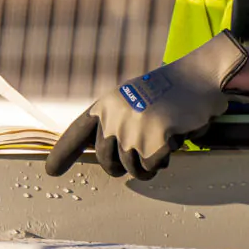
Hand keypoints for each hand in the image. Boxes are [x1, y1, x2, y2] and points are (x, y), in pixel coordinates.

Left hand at [45, 33, 248, 178]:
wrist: (197, 77)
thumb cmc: (167, 93)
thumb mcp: (131, 100)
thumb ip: (113, 122)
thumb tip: (99, 152)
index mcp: (105, 105)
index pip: (78, 133)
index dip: (63, 154)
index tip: (51, 171)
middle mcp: (114, 117)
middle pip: (108, 163)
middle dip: (121, 168)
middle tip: (139, 159)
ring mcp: (133, 130)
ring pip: (133, 170)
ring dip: (148, 165)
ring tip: (161, 142)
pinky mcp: (155, 141)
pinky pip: (154, 167)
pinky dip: (164, 160)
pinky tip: (173, 140)